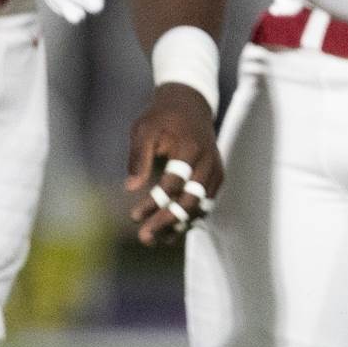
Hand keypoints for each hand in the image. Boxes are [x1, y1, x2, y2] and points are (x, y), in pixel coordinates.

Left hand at [125, 82, 222, 245]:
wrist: (191, 106)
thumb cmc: (162, 118)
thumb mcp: (143, 130)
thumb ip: (138, 157)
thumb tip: (130, 188)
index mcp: (190, 148)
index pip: (174, 183)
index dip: (154, 202)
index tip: (134, 216)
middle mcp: (208, 163)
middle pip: (191, 201)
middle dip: (168, 221)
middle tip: (145, 237)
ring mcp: (215, 171)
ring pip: (200, 207)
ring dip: (178, 226)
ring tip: (156, 240)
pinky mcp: (216, 178)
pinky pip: (205, 204)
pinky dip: (188, 219)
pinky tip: (170, 232)